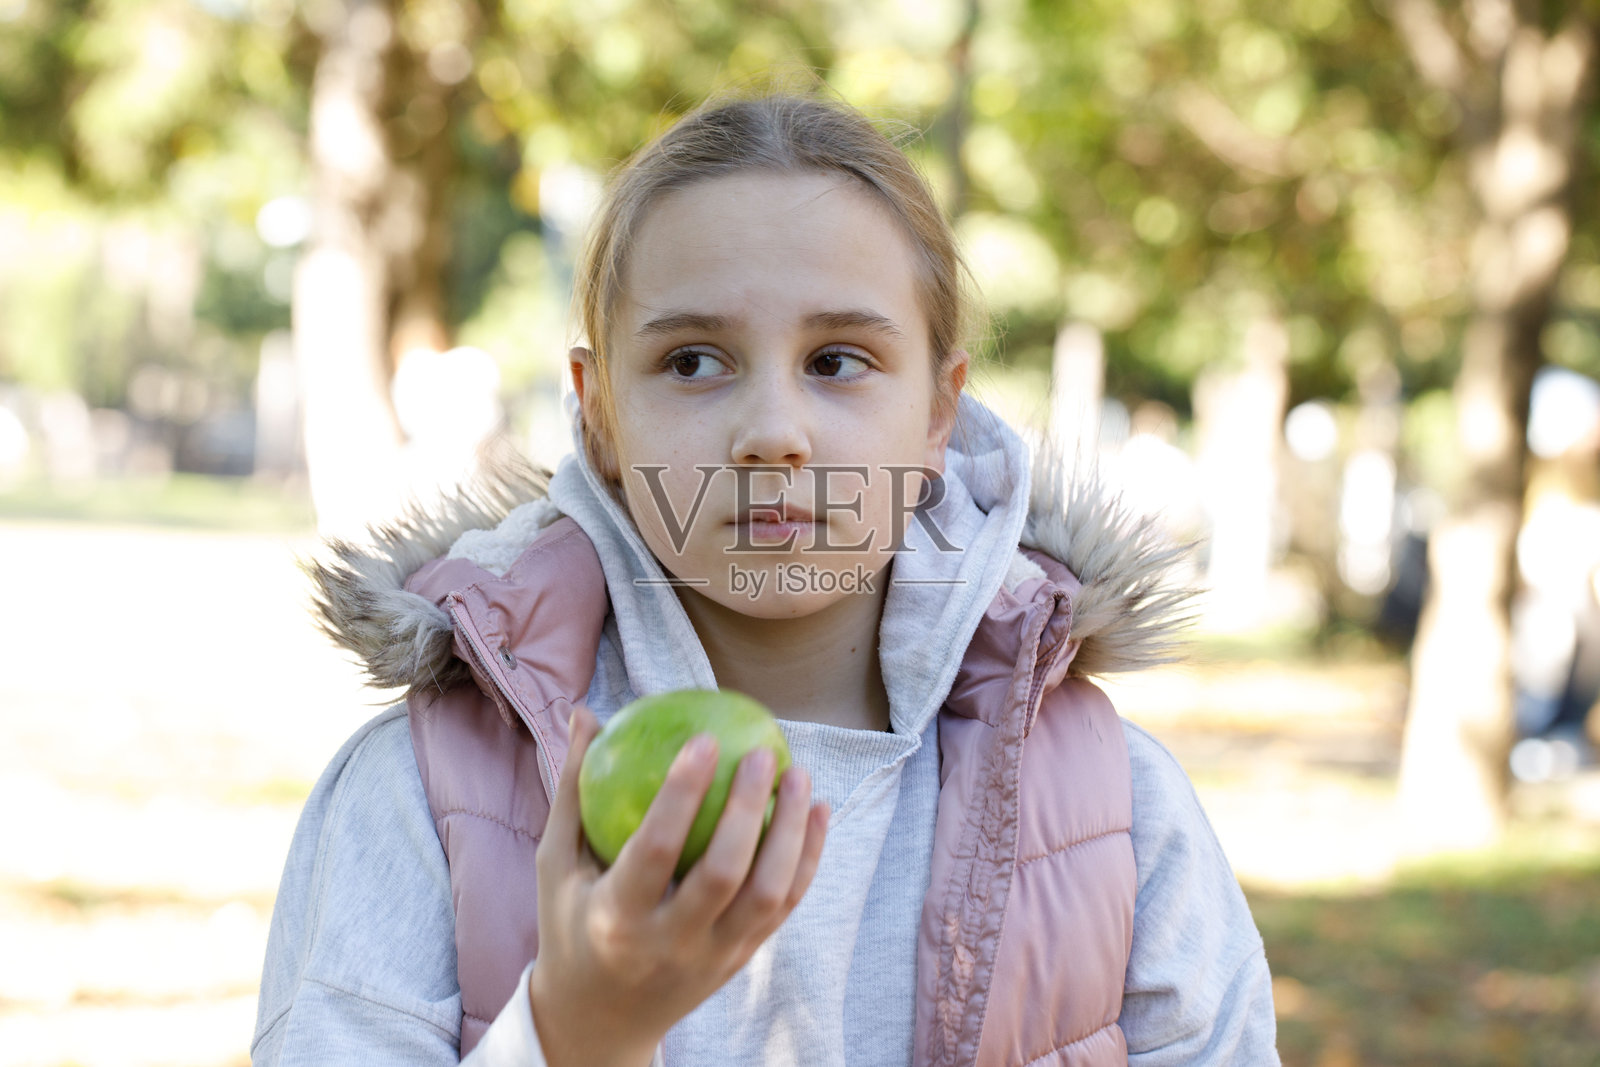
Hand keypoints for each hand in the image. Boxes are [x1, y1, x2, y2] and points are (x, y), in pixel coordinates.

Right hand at [528, 706, 827, 1066]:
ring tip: (799, 775)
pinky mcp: (741, 960)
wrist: (598, 1020)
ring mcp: (713, 957)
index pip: (657, 851)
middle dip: (748, 809)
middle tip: (761, 753)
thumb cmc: (571, 923)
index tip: (703, 740)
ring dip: (792, 832)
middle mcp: (670, 943)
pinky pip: (784, 907)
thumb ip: (573, 790)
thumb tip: (585, 713)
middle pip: (724, 874)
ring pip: (768, 894)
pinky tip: (817, 811)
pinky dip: (807, 858)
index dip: (682, 794)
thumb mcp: (556, 865)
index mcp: (617, 918)